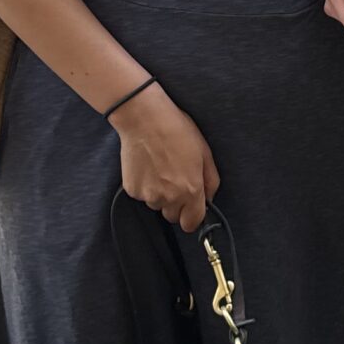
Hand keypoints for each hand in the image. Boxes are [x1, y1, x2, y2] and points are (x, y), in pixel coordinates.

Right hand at [114, 85, 219, 229]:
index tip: (191, 207)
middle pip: (173, 216)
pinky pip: (142, 196)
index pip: (191, 224)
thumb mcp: (204, 152)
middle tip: (174, 179)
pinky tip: (147, 166)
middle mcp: (169, 198)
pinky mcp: (132, 190)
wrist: (144, 119)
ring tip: (159, 168)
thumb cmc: (177, 131)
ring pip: (157, 205)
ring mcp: (148, 195)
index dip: (192, 216)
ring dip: (160, 194)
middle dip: (176, 204)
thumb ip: (211, 180)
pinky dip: (145, 186)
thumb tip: (209, 198)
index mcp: (191, 191)